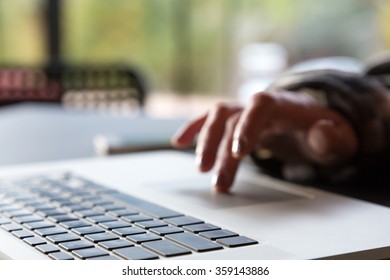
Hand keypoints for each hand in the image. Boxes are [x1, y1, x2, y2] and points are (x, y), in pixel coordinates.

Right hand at [171, 91, 357, 192]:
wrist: (310, 120)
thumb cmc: (321, 130)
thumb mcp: (337, 137)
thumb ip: (332, 137)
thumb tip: (321, 133)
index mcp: (283, 104)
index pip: (260, 106)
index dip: (246, 126)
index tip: (237, 153)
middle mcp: (257, 104)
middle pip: (232, 117)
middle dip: (220, 147)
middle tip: (216, 179)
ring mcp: (243, 110)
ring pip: (216, 118)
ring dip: (205, 142)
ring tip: (201, 170)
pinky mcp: (234, 120)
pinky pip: (209, 119)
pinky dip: (193, 129)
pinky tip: (179, 143)